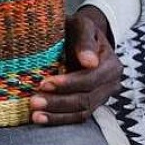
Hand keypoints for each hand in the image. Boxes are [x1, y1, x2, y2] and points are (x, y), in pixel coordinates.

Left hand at [29, 5, 122, 125]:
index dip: (68, 84)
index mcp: (111, 64)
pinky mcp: (91, 105)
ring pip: (81, 112)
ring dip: (57, 115)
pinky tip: (41, 118)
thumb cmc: (79, 29)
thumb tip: (89, 62)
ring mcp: (102, 97)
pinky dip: (59, 119)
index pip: (90, 79)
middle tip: (34, 102)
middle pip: (85, 99)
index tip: (45, 83)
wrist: (82, 37)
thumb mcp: (82, 25)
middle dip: (58, 102)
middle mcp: (110, 84)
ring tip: (35, 115)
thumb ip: (85, 40)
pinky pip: (77, 116)